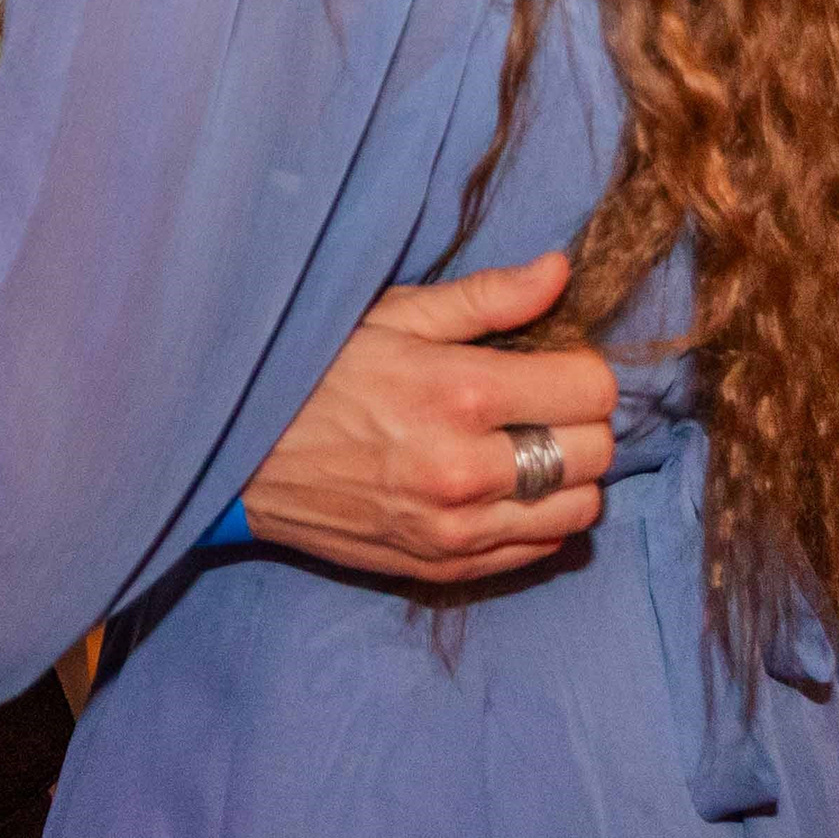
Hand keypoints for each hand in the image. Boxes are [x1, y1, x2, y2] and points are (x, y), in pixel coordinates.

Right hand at [240, 253, 615, 582]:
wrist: (241, 458)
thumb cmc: (316, 372)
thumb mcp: (393, 317)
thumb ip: (487, 298)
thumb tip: (561, 270)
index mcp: (460, 392)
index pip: (592, 390)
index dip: (582, 368)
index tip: (553, 361)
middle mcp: (467, 469)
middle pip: (597, 453)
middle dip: (582, 420)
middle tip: (542, 403)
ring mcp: (458, 528)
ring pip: (580, 508)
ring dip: (568, 475)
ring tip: (526, 446)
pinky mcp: (445, 566)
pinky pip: (541, 549)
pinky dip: (539, 517)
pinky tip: (503, 486)